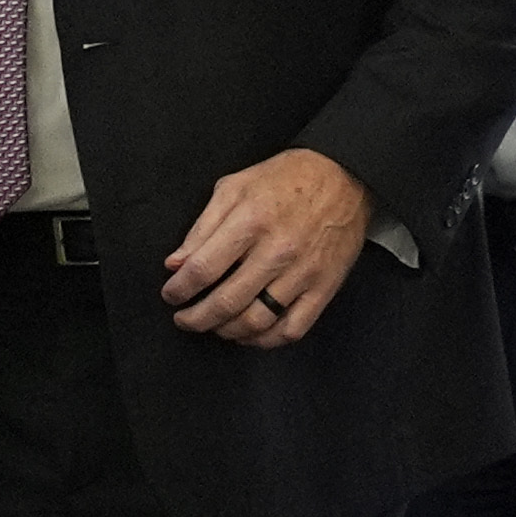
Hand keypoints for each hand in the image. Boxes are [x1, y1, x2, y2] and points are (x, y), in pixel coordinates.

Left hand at [161, 151, 372, 346]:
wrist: (344, 175)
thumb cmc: (285, 179)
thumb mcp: (234, 187)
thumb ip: (202, 228)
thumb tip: (175, 264)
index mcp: (250, 222)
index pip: (203, 270)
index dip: (179, 289)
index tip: (170, 295)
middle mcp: (277, 252)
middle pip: (226, 302)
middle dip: (195, 319)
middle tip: (183, 319)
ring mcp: (304, 273)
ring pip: (256, 321)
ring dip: (226, 331)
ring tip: (213, 326)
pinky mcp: (325, 287)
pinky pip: (292, 328)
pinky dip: (266, 340)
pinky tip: (249, 334)